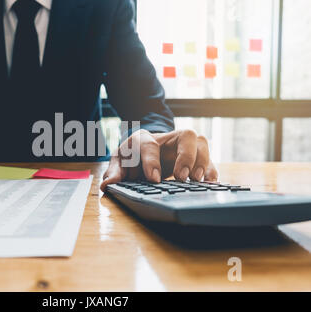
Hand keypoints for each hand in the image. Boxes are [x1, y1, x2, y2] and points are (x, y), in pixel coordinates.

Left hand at [100, 129, 217, 190]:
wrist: (141, 154)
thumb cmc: (131, 158)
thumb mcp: (119, 163)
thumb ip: (114, 172)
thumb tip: (107, 185)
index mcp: (144, 138)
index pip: (150, 145)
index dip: (151, 161)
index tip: (153, 180)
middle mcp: (168, 139)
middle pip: (186, 135)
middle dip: (187, 155)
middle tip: (182, 177)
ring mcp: (184, 148)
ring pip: (202, 143)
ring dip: (203, 162)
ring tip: (197, 181)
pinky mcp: (195, 159)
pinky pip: (211, 160)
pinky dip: (212, 171)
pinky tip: (209, 184)